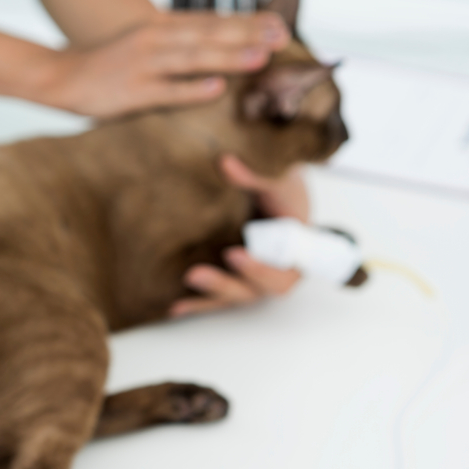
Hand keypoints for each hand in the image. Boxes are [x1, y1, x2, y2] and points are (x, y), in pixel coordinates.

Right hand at [35, 11, 289, 117]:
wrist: (59, 76)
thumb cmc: (106, 65)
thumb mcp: (142, 45)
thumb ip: (174, 46)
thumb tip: (213, 58)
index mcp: (159, 28)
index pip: (209, 21)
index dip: (245, 22)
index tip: (279, 26)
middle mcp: (155, 40)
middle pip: (208, 35)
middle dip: (247, 36)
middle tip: (283, 39)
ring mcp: (143, 66)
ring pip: (192, 59)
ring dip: (228, 57)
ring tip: (259, 59)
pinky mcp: (131, 93)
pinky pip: (166, 92)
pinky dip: (191, 90)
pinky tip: (216, 90)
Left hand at [169, 155, 306, 317]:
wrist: (277, 196)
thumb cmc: (284, 190)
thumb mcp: (277, 178)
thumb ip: (255, 174)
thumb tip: (224, 162)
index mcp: (295, 250)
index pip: (281, 271)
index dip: (258, 269)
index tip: (232, 255)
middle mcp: (274, 270)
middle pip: (253, 290)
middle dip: (224, 285)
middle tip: (195, 274)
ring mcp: (251, 277)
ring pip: (233, 295)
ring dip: (208, 294)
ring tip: (183, 283)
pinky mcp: (232, 277)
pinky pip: (216, 297)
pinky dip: (196, 303)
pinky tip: (173, 307)